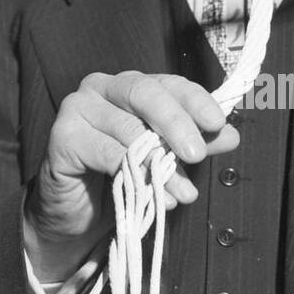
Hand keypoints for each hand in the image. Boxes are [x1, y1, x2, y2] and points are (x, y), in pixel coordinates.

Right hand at [24, 71, 239, 281]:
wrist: (75, 210)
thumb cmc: (120, 175)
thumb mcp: (163, 157)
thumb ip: (192, 143)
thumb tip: (231, 136)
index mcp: (128, 85)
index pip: (167, 82)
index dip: (194, 100)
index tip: (217, 123)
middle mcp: (100, 87)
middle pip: (145, 93)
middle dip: (177, 123)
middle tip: (198, 155)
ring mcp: (77, 109)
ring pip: (128, 130)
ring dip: (161, 165)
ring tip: (184, 192)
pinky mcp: (62, 137)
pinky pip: (106, 153)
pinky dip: (135, 175)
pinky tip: (156, 196)